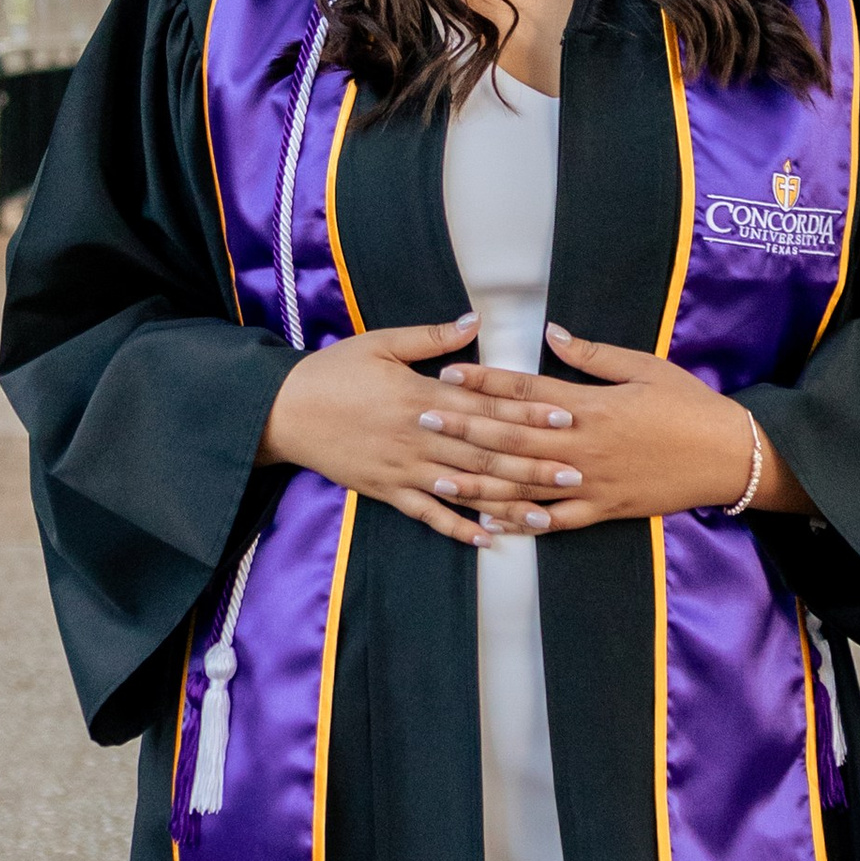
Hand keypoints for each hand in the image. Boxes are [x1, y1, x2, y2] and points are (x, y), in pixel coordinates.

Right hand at [258, 314, 588, 550]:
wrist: (284, 412)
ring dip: (507, 503)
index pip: (485, 408)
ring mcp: (404, 469)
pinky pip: (428, 515)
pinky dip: (457, 529)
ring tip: (546, 515)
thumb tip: (476, 321)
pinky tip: (487, 538)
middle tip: (575, 471)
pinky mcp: (387, 491)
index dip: (527, 414)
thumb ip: (431, 338)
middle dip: (533, 464)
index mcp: (421, 397)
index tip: (564, 419)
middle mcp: (419, 438)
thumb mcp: (380, 343)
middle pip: (485, 454)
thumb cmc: (333, 372)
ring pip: (465, 490)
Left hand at [418, 321, 810, 534]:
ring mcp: (591, 481)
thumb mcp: (646, 367)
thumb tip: (552, 332)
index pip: (526, 391)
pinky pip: (556, 521)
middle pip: (511, 437)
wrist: (728, 456)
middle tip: (423, 419)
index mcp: (591, 405)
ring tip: (439, 473)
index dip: (484, 381)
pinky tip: (490, 522)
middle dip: (464, 427)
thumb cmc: (688, 405)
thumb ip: (594, 355)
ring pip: (524, 484)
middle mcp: (583, 445)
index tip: (448, 373)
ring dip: (479, 479)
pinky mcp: (604, 509)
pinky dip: (522, 523)